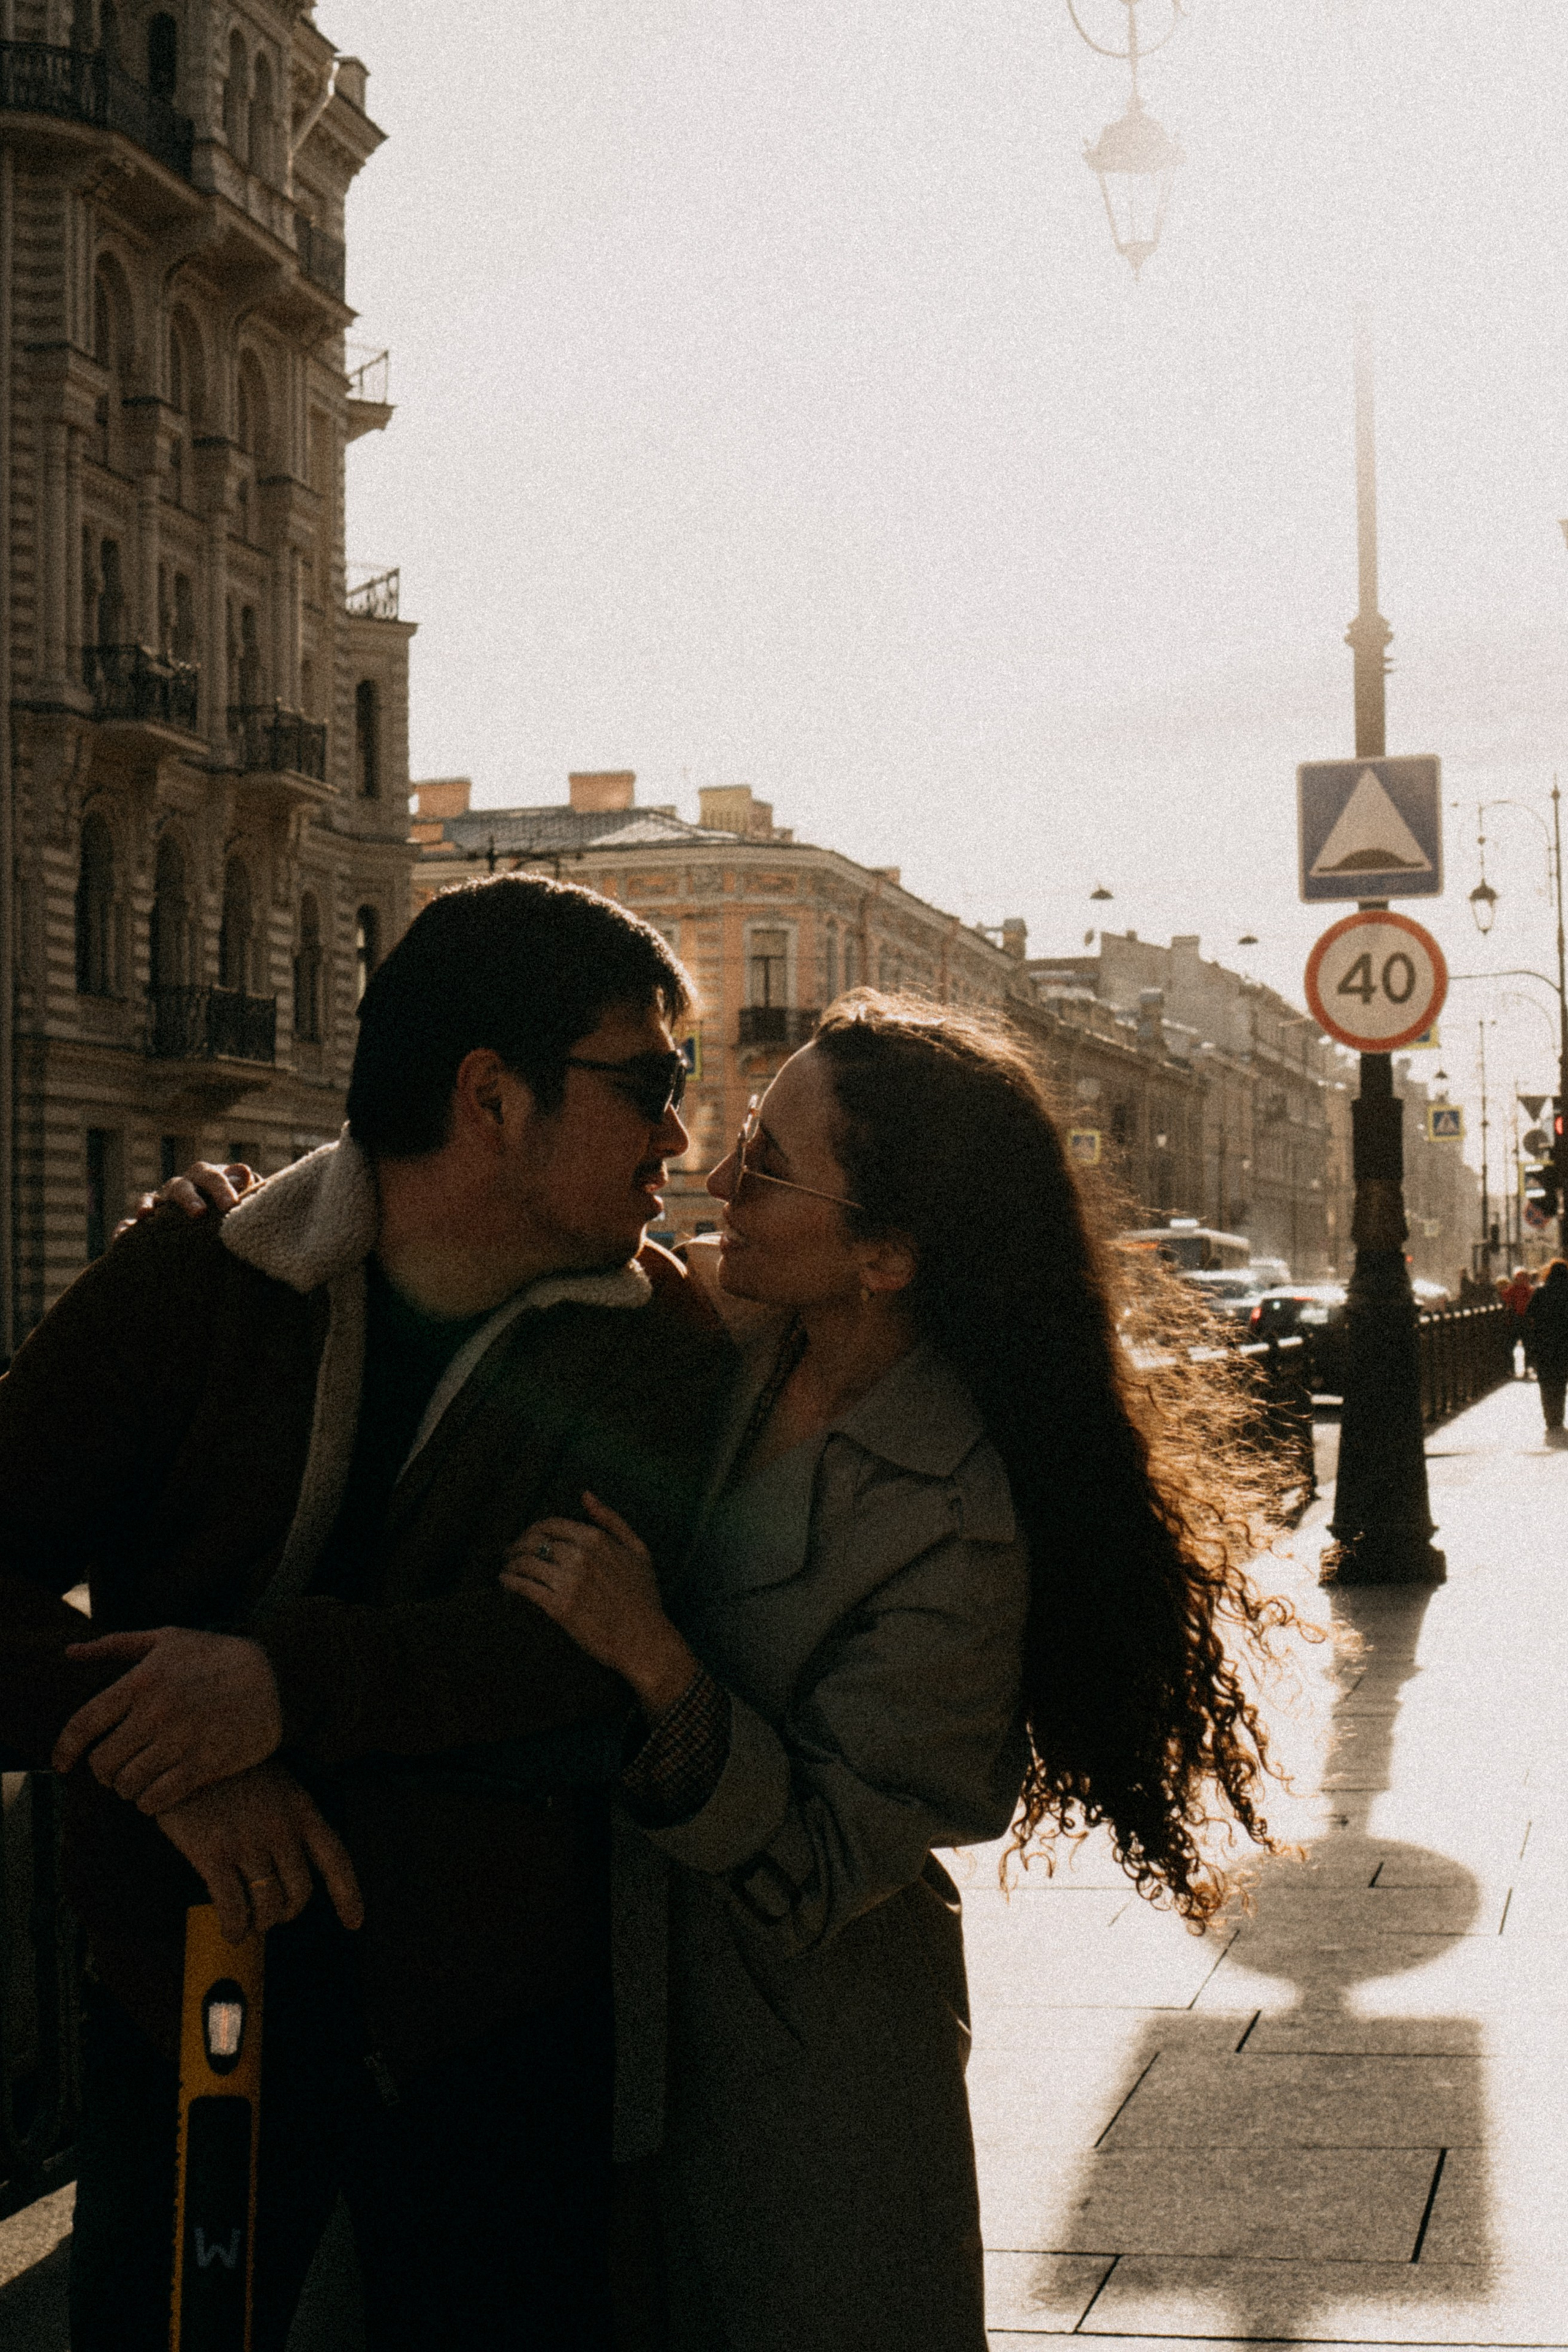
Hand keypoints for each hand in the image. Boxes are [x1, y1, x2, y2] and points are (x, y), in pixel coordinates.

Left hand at [53, 1627, 282, 1808]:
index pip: (83, 1724)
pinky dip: (150, 1802)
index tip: (60, 1765)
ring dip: (128, 1788)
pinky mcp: (203, 1765)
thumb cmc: (219, 1656)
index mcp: (140, 1681)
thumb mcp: (168, 1639)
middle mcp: (155, 1713)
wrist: (279, 1677)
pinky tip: (158, 1793)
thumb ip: (116, 1645)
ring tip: (139, 1780)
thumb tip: (69, 1653)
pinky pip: (157, 1800)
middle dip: (105, 1771)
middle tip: (117, 1769)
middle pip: (103, 1763)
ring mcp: (179, 1741)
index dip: (64, 1750)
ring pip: (127, 1785)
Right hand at [115, 1161, 256, 1237]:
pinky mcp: (143, 1223)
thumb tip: (244, 1172)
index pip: (210, 1176)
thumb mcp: (237, 1196)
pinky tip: (120, 1238)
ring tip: (146, 1215)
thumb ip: (240, 1185)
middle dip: (188, 1198)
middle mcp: (179, 1187)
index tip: (231, 1205)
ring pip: (150, 1199)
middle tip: (199, 1213)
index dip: (220, 1188)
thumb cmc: (227, 1206)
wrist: (210, 1220)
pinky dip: (123, 1229)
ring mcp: (159, 1203)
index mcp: (203, 1178)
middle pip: (181, 1186)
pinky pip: (129, 1224)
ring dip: (147, 1204)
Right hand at [156, 1761, 363, 1943]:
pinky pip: (233, 1908)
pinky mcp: (213, 1854)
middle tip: (271, 1914)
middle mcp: (280, 1829)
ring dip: (261, 1923)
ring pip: (268, 1906)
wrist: (185, 1752)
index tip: (353, 1923)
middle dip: (286, 1911)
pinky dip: (235, 1927)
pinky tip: (231, 1931)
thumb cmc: (231, 1773)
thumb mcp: (276, 1785)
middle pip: (299, 1893)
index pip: (336, 1859)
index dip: (348, 1895)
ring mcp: (248, 1842)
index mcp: (301, 1809)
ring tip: (249, 1923)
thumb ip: (291, 1821)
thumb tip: (297, 1868)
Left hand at [501, 1492, 696, 1716]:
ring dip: (511, 1563)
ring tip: (507, 1569)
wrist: (645, 1641)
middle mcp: (581, 1556)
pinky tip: (505, 1582)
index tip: (527, 1537)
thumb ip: (611, 1519)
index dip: (533, 1529)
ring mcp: (569, 1582)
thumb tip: (585, 1495)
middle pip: (534, 1541)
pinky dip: (510, 1582)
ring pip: (526, 1562)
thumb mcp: (637, 1550)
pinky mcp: (560, 1607)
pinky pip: (525, 1587)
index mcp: (597, 1539)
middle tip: (510, 1553)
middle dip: (518, 1545)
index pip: (551, 1524)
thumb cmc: (644, 1597)